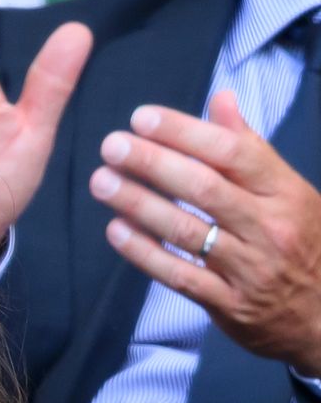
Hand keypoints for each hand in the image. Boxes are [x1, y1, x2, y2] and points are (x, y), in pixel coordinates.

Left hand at [93, 91, 320, 375]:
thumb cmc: (300, 242)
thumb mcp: (289, 191)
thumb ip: (249, 147)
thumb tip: (220, 98)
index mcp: (285, 192)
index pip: (232, 152)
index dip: (185, 132)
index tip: (142, 118)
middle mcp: (269, 227)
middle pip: (204, 188)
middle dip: (153, 163)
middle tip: (112, 146)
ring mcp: (249, 268)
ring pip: (186, 230)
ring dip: (138, 203)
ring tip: (102, 181)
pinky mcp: (228, 304)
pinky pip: (178, 275)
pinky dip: (144, 252)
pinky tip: (115, 230)